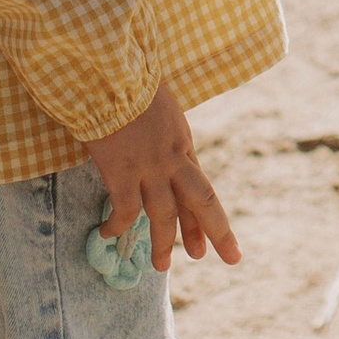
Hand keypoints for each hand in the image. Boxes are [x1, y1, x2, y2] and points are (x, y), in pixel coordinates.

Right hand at [88, 85, 239, 270]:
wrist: (110, 71)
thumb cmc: (128, 80)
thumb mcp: (158, 108)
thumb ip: (161, 133)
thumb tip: (155, 145)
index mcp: (182, 142)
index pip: (199, 189)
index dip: (208, 220)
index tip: (217, 244)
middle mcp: (173, 158)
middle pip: (201, 201)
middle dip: (217, 232)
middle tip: (230, 258)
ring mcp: (149, 166)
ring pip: (164, 214)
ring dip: (163, 243)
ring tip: (161, 267)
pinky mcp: (122, 170)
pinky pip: (124, 209)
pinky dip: (118, 225)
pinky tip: (108, 234)